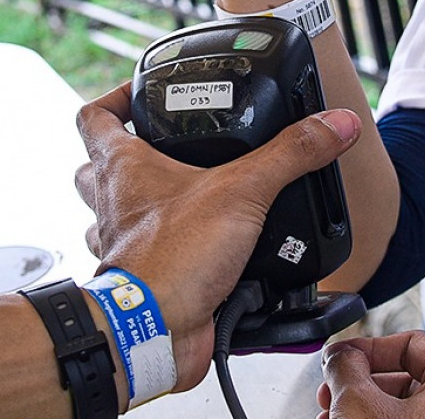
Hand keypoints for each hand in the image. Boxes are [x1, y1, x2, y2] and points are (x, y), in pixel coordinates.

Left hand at [74, 82, 361, 389]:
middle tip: (162, 143)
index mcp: (123, 169)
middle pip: (96, 167)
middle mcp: (115, 206)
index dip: (113, 98)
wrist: (154, 334)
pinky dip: (172, 252)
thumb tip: (330, 123)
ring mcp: (123, 245)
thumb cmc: (170, 262)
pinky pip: (148, 259)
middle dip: (126, 152)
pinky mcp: (143, 281)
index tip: (138, 91)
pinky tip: (203, 252)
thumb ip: (290, 155)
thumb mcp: (243, 192)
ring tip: (187, 196)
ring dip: (143, 204)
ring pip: (115, 214)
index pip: (95, 117)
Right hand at [316, 331, 424, 418]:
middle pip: (402, 374)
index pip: (411, 341)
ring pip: (398, 404)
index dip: (367, 346)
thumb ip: (345, 365)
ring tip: (331, 414)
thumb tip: (339, 355)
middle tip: (331, 389)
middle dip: (358, 381)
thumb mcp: (359, 402)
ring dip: (359, 404)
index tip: (339, 356)